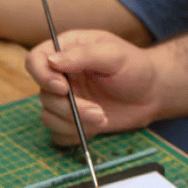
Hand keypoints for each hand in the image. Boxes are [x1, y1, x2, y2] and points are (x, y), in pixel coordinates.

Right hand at [25, 29, 159, 144]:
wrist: (152, 94)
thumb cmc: (136, 68)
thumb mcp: (115, 55)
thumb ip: (83, 55)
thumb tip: (52, 61)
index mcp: (66, 51)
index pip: (35, 60)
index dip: (42, 76)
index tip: (63, 88)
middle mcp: (60, 75)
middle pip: (43, 95)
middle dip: (70, 108)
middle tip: (98, 111)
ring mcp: (64, 99)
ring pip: (48, 117)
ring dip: (75, 123)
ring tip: (102, 118)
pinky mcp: (70, 121)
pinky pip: (57, 134)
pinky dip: (74, 135)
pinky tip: (94, 128)